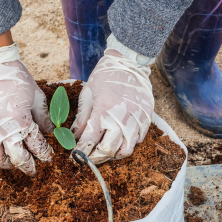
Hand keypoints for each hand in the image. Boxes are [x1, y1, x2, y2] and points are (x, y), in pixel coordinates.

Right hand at [0, 43, 53, 175]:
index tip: (48, 158)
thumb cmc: (17, 80)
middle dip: (28, 167)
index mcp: (21, 121)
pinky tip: (0, 148)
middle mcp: (4, 129)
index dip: (44, 155)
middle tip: (34, 169)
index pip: (36, 147)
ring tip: (15, 161)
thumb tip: (52, 132)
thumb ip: (44, 118)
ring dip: (8, 164)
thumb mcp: (37, 97)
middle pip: (17, 159)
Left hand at [71, 34, 154, 163]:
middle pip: (108, 150)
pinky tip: (118, 141)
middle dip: (95, 158)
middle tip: (87, 159)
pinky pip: (138, 141)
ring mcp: (136, 119)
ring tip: (103, 153)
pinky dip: (126, 145)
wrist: (129, 62)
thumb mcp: (88, 94)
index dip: (81, 152)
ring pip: (125, 150)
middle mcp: (121, 117)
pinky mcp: (146, 119)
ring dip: (112, 155)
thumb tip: (74, 137)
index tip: (74, 158)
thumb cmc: (105, 76)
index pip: (90, 139)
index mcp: (104, 110)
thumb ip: (82, 118)